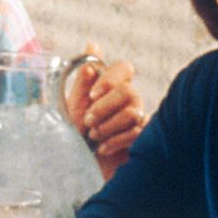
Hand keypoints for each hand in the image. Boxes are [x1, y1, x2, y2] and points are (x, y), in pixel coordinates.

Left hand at [65, 50, 145, 177]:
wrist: (78, 173)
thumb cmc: (73, 139)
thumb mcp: (72, 107)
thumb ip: (82, 79)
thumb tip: (93, 44)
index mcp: (110, 89)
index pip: (123, 68)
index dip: (110, 78)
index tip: (92, 95)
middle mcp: (128, 101)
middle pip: (128, 90)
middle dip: (105, 107)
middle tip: (88, 122)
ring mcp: (138, 120)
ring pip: (133, 111)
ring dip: (108, 126)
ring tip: (93, 138)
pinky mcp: (144, 140)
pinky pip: (138, 131)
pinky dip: (116, 140)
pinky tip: (102, 149)